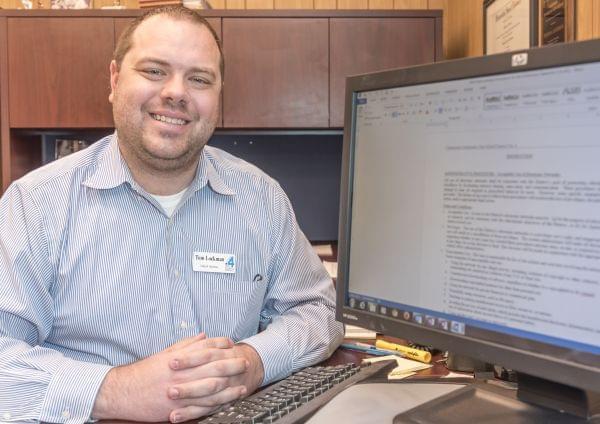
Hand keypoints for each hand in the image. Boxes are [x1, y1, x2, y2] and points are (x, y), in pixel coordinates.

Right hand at [92, 333, 247, 421]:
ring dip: (229, 387)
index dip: (221, 345)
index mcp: (179, 358)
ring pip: (211, 388)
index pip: (205, 348)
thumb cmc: (143, 373)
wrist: (122, 392)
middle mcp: (182, 373)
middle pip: (213, 367)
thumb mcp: (163, 354)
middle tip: (244, 362)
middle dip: (231, 364)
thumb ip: (186, 344)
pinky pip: (201, 407)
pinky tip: (227, 403)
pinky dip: (217, 405)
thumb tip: (204, 336)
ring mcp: (181, 391)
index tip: (232, 343)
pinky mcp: (178, 408)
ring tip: (242, 386)